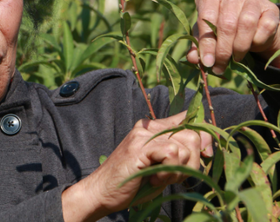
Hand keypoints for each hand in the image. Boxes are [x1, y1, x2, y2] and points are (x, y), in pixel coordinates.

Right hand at [60, 111, 212, 221]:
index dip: (205, 136)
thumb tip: (208, 147)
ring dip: (179, 170)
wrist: (102, 191)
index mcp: (154, 128)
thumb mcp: (163, 166)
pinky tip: (153, 178)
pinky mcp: (139, 147)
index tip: (205, 155)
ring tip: (159, 178)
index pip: (189, 119)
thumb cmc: (134, 182)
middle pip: (193, 135)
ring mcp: (142, 135)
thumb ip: (181, 154)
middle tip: (173, 176)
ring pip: (185, 146)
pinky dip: (168, 171)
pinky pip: (171, 153)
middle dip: (193, 163)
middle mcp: (148, 126)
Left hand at [187, 0, 279, 74]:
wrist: (249, 20)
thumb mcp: (205, 32)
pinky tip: (252, 46)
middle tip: (220, 66)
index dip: (206, 43)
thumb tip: (192, 59)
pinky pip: (265, 26)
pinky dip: (258, 41)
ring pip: (246, 24)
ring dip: (240, 47)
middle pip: (226, 23)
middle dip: (223, 50)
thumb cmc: (219, 25)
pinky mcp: (271, 7)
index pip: (206, 18)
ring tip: (235, 58)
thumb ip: (197, 44)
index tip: (207, 62)